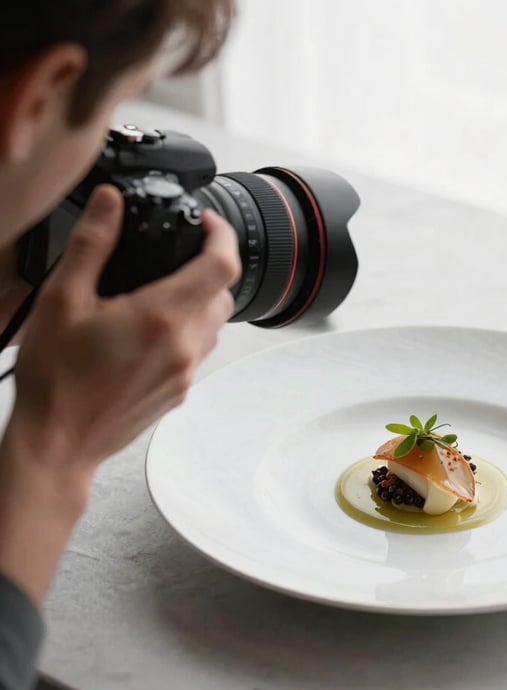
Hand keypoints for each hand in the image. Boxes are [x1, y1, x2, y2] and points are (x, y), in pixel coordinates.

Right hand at [8, 184, 239, 474]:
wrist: (59, 444)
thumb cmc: (56, 380)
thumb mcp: (62, 300)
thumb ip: (92, 244)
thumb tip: (111, 202)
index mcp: (161, 317)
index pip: (222, 265)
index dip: (222, 235)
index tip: (207, 223)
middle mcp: (185, 346)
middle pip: (224, 293)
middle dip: (209, 266)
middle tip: (177, 254)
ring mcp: (186, 372)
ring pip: (215, 323)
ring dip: (200, 299)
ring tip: (160, 290)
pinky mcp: (180, 391)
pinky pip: (199, 349)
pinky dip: (188, 329)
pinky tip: (150, 330)